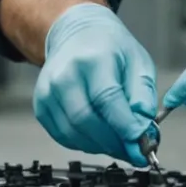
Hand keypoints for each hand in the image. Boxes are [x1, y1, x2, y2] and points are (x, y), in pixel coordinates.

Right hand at [35, 4, 157, 166]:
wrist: (75, 35)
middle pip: (87, 120)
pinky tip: (101, 138)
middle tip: (136, 151)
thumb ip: (143, 95)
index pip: (107, 100)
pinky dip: (85, 144)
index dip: (126, 127)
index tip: (144, 145)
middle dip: (114, 143)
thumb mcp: (137, 62)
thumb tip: (144, 128)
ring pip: (74, 134)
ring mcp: (48, 92)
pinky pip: (63, 136)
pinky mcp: (41, 106)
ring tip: (121, 145)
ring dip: (101, 147)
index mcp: (91, 59)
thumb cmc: (110, 48)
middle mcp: (64, 75)